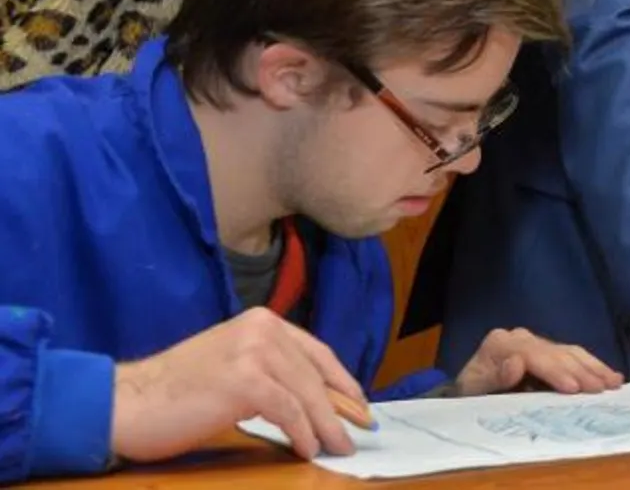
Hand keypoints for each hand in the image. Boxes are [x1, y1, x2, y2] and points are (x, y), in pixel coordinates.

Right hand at [110, 307, 364, 462]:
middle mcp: (262, 328)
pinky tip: (307, 450)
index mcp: (261, 322)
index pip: (316, 352)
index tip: (360, 405)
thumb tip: (313, 400)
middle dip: (341, 407)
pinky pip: (289, 411)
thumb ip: (270, 372)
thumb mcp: (231, 368)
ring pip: (307, 394)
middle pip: (316, 375)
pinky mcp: (245, 381)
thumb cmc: (175, 393)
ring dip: (327, 426)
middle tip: (358, 434)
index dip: (342, 381)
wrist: (126, 403)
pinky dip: (303, 433)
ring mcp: (253, 352)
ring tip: (337, 449)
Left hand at [452, 328, 623, 395]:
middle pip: (556, 352)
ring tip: (614, 383)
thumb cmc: (469, 395)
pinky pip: (573, 354)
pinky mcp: (547, 349)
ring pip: (570, 351)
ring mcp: (535, 341)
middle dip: (581, 371)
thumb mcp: (473, 392)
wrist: (466, 392)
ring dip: (594, 367)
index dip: (555, 371)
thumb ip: (494, 378)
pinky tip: (610, 376)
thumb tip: (517, 363)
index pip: (533, 355)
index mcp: (500, 343)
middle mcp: (520, 337)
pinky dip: (592, 365)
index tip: (574, 389)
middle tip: (602, 389)